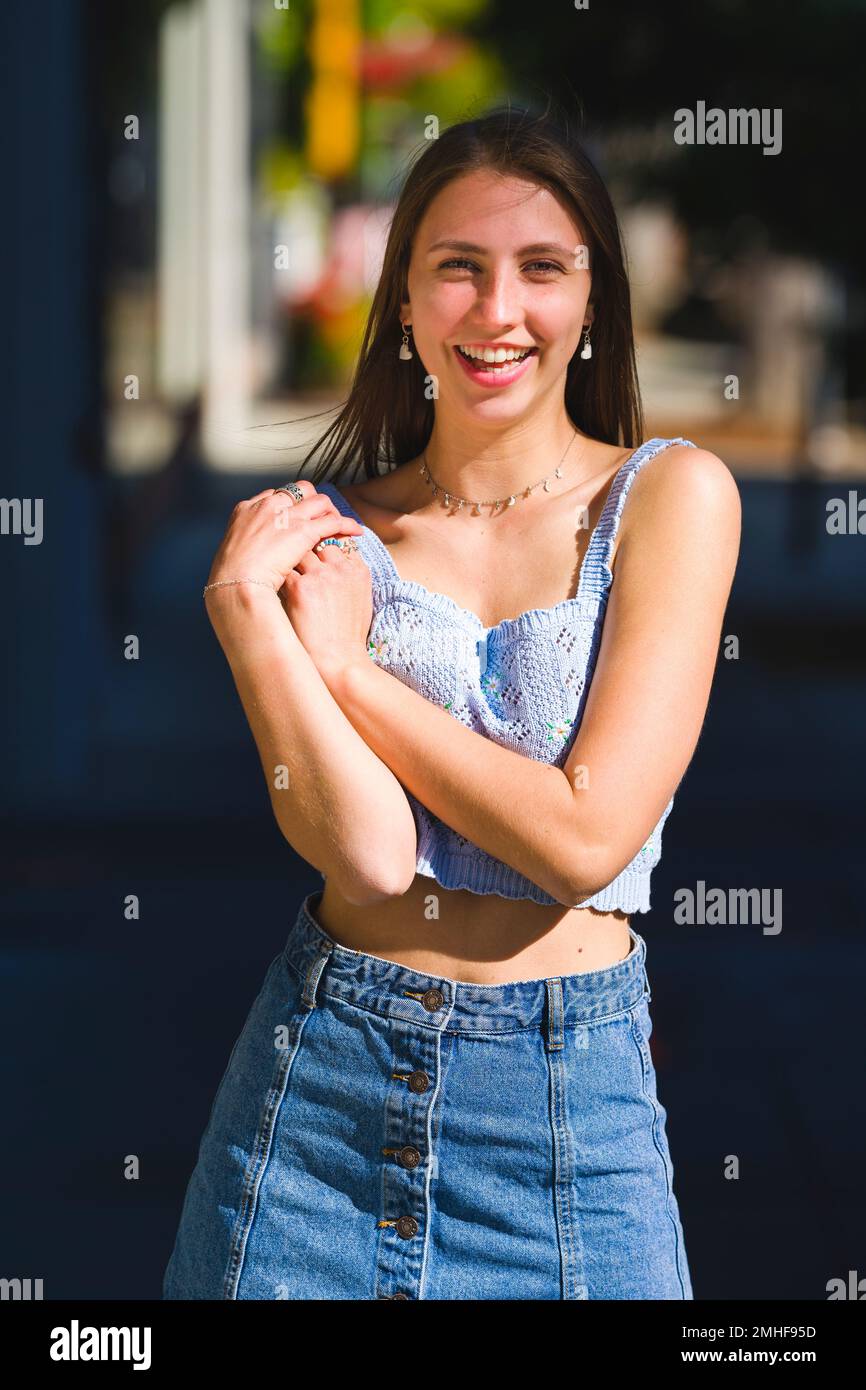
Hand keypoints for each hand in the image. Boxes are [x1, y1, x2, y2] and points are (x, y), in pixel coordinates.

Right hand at [205, 481, 363, 597]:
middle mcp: (267, 506)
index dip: (290, 505)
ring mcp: (286, 516)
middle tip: (321, 517)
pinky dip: (346, 524)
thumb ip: (245, 548)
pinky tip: (355, 531)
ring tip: (339, 523)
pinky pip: (333, 520)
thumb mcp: (232, 555)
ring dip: (331, 510)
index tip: (296, 516)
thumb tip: (252, 555)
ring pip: (319, 501)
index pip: (274, 496)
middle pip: (299, 491)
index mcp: (246, 510)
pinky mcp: (303, 530)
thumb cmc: (231, 579)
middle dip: (313, 501)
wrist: (235, 583)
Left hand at [279, 537, 373, 685]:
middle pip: (317, 544)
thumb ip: (347, 578)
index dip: (322, 554)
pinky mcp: (300, 587)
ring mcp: (321, 575)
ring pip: (297, 552)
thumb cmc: (347, 636)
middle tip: (290, 565)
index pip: (337, 546)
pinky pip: (283, 570)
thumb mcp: (360, 601)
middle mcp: (342, 568)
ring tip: (280, 576)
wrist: (339, 661)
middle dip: (304, 552)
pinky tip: (272, 587)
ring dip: (288, 562)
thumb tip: (332, 568)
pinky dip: (277, 577)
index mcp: (358, 570)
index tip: (314, 565)